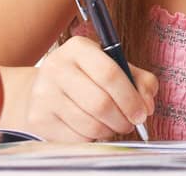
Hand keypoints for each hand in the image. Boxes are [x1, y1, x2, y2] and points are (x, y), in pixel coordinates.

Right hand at [22, 36, 156, 141]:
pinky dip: (92, 138)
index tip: (142, 113)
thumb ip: (140, 80)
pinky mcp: (38, 118)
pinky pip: (76, 137)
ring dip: (110, 130)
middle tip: (131, 124)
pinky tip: (92, 128)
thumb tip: (147, 106)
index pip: (110, 73)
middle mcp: (56, 67)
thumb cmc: (87, 77)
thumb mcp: (114, 66)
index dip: (130, 97)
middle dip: (123, 119)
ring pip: (89, 124)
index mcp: (78, 48)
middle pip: (100, 102)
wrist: (44, 89)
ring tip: (114, 126)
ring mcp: (44, 93)